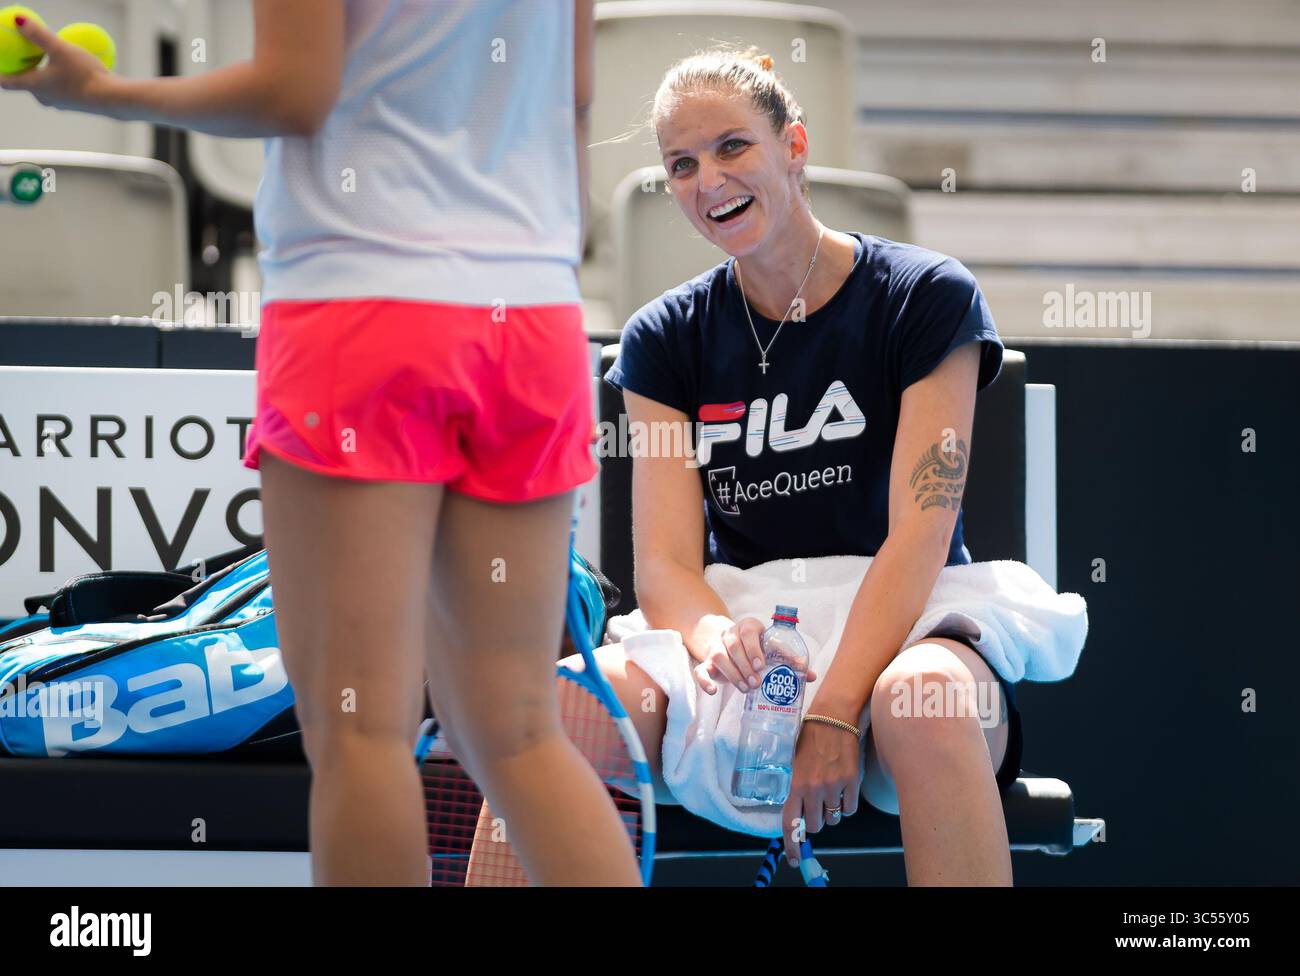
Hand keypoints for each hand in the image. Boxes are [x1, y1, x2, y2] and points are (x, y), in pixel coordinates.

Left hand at [0, 16, 111, 110]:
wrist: (113, 99)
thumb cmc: (84, 74)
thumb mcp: (60, 49)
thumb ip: (38, 34)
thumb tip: (18, 20)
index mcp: (35, 86)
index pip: (7, 82)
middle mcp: (45, 98)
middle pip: (27, 84)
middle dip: (24, 71)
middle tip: (25, 56)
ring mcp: (62, 104)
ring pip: (45, 88)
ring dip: (44, 75)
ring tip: (50, 61)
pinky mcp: (77, 105)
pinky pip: (63, 89)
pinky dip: (61, 79)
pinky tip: (74, 69)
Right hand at [691, 616, 817, 694]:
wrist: (729, 643)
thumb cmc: (757, 648)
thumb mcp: (771, 649)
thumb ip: (788, 660)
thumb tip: (811, 676)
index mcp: (748, 627)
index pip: (748, 633)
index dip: (754, 649)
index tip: (762, 665)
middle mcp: (729, 635)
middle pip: (733, 646)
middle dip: (745, 666)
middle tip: (757, 683)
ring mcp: (716, 648)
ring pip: (719, 657)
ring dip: (732, 674)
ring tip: (745, 689)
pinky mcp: (706, 663)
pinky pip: (700, 670)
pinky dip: (704, 680)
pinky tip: (713, 691)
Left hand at [780, 717, 861, 867]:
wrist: (833, 717)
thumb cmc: (810, 737)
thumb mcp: (795, 762)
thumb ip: (796, 788)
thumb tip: (798, 812)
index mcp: (796, 784)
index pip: (790, 822)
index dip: (791, 844)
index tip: (794, 858)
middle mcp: (814, 789)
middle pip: (815, 825)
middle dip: (814, 821)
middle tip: (815, 807)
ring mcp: (834, 786)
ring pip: (833, 819)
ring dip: (831, 812)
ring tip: (829, 791)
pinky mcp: (852, 782)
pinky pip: (850, 809)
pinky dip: (846, 805)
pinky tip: (843, 789)